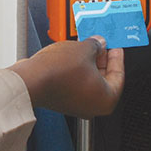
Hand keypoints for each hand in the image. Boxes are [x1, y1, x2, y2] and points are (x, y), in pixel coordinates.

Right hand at [7, 36, 123, 118]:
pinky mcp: (63, 100)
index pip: (119, 76)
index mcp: (106, 100)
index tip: (116, 47)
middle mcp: (93, 107)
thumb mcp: (84, 50)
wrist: (31, 79)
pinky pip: (76, 83)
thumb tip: (98, 43)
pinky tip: (74, 55)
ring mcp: (76, 105)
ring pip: (88, 81)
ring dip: (89, 63)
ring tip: (86, 46)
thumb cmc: (59, 72)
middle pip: (104, 79)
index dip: (117, 57)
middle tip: (101, 44)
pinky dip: (77, 70)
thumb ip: (96, 45)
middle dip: (102, 59)